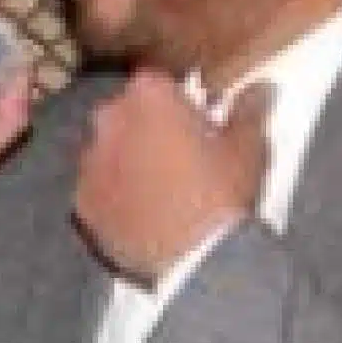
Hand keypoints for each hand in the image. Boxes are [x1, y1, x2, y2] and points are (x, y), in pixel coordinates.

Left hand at [73, 68, 271, 284]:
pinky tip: (141, 209)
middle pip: (129, 110)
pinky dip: (115, 191)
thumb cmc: (221, 192)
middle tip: (179, 151)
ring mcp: (91, 159)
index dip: (178, 98)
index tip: (196, 117)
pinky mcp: (81, 199)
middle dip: (149, 124)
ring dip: (129, 156)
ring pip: (111, 147)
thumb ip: (249, 108)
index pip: (159, 80)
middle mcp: (111, 117)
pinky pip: (99, 185)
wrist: (190, 262)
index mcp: (149, 93)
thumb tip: (260, 87)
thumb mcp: (248, 146)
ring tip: (159, 185)